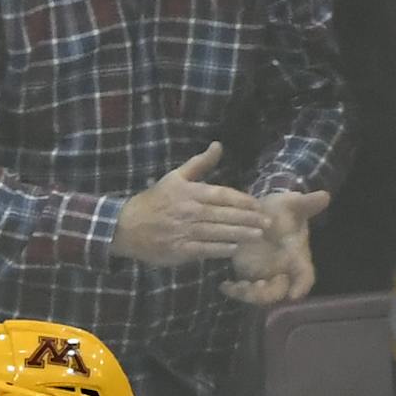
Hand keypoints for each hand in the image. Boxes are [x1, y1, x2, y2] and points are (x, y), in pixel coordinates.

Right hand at [111, 142, 270, 267]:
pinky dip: (221, 249)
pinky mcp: (181, 250)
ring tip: (258, 235)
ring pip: (219, 233)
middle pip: (226, 215)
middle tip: (268, 223)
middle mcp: (191, 211)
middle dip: (249, 219)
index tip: (259, 205)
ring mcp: (186, 232)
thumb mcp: (175, 177)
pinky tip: (235, 248)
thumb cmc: (154, 201)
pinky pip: (206, 250)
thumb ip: (199, 163)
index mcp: (191, 192)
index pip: (223, 195)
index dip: (243, 200)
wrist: (127, 226)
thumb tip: (218, 146)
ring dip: (241, 234)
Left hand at [219, 188, 330, 306]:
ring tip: (239, 286)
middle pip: (280, 292)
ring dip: (249, 294)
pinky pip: (242, 292)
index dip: (302, 286)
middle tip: (258, 287)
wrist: (264, 214)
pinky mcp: (248, 277)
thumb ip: (307, 204)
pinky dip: (234, 291)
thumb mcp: (293, 205)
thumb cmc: (283, 211)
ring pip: (260, 296)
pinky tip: (224, 285)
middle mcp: (283, 272)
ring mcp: (265, 277)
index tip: (295, 294)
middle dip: (269, 294)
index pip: (305, 276)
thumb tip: (325, 196)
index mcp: (297, 257)